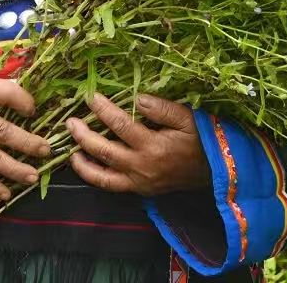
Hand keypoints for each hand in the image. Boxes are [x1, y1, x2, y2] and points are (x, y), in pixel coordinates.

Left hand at [66, 92, 209, 196]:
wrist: (216, 171)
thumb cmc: (201, 140)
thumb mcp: (188, 118)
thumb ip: (162, 108)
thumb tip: (137, 98)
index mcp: (154, 147)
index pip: (120, 125)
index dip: (102, 109)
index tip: (89, 96)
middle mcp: (143, 167)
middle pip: (104, 151)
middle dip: (83, 135)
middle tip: (70, 122)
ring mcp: (140, 182)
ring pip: (103, 178)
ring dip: (83, 164)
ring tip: (70, 150)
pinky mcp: (140, 190)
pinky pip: (112, 186)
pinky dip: (96, 176)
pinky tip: (86, 164)